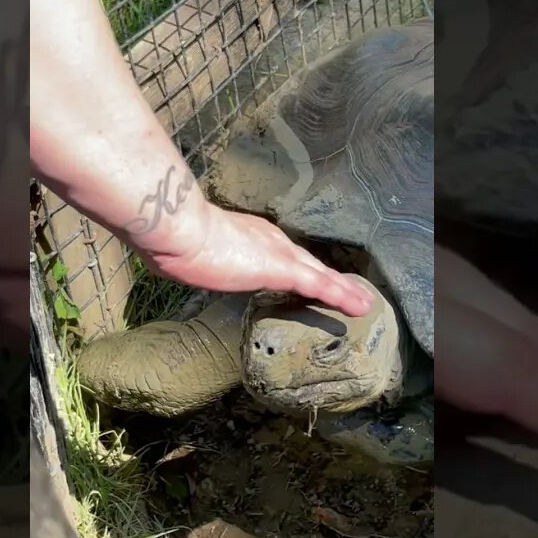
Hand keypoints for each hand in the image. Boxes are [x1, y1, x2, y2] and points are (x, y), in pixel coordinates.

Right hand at [135, 202, 375, 317]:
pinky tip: (359, 307)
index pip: (282, 255)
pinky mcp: (282, 268)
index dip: (300, 268)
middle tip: (350, 292)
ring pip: (320, 274)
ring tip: (363, 302)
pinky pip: (320, 285)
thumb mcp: (189, 250)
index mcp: (249, 236)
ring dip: (342, 289)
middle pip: (307, 262)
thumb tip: (180, 263)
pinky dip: (341, 296)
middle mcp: (269, 240)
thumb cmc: (175, 238)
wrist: (178, 230)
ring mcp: (277, 253)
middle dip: (329, 278)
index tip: (312, 278)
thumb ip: (195, 256)